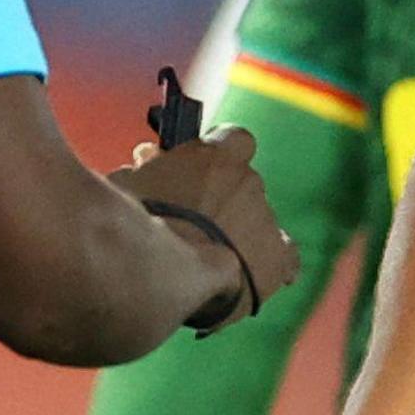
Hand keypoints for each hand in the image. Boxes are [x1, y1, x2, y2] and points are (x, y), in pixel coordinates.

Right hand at [106, 130, 300, 327]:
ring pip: (258, 221)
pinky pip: (284, 259)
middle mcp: (248, 181)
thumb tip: (147, 160)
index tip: (199, 167)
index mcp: (216, 156)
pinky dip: (272, 265)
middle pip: (243, 184)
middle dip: (221, 199)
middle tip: (193, 222)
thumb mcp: (129, 184)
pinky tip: (253, 276)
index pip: (232, 138)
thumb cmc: (135, 224)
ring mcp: (266, 219)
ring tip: (208, 261)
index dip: (219, 153)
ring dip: (238, 233)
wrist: (160, 274)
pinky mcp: (277, 259)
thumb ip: (146, 169)